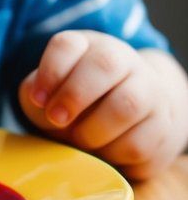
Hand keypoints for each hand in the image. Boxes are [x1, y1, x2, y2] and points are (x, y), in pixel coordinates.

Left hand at [18, 30, 187, 178]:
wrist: (136, 120)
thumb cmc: (78, 107)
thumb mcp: (51, 95)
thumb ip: (36, 96)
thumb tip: (40, 103)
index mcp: (89, 47)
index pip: (69, 44)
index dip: (51, 70)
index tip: (38, 99)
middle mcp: (124, 61)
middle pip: (105, 63)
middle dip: (74, 95)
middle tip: (56, 120)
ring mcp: (150, 91)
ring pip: (128, 105)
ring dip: (94, 130)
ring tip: (79, 140)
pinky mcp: (163, 126)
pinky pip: (139, 144)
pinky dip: (113, 155)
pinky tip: (103, 153)